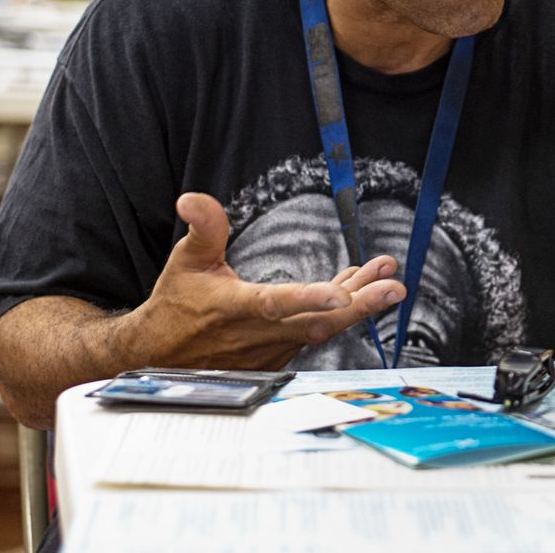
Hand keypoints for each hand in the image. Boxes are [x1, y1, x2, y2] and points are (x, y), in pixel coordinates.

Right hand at [119, 192, 405, 369]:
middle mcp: (259, 334)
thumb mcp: (186, 260)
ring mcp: (273, 349)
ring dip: (358, 302)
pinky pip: (317, 331)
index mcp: (237, 308)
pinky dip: (340, 311)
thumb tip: (192, 198)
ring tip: (385, 275)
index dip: (308, 300)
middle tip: (394, 287)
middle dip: (361, 305)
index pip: (276, 304)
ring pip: (323, 327)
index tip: (341, 294)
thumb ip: (202, 227)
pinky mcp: (280, 354)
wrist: (160, 355)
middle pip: (317, 323)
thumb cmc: (177, 305)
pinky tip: (358, 288)